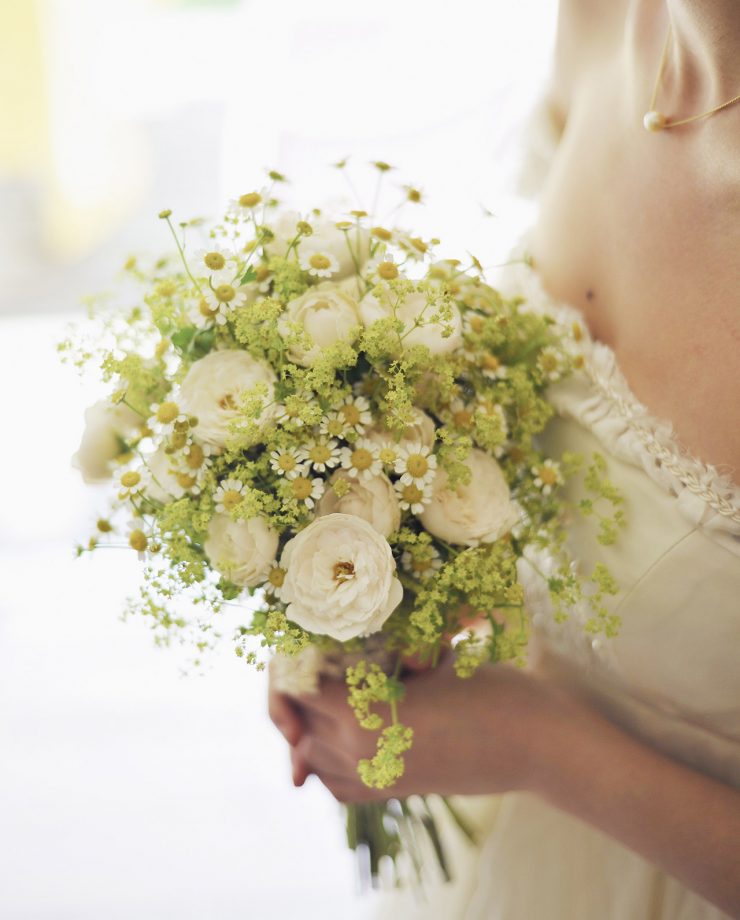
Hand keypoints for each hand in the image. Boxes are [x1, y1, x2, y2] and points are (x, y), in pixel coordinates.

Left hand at [269, 657, 557, 802]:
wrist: (535, 743)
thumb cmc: (488, 688)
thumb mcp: (427, 660)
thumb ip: (375, 657)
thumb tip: (327, 647)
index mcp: (362, 715)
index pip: (295, 686)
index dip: (292, 658)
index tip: (301, 637)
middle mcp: (357, 753)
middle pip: (297, 720)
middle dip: (298, 687)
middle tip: (315, 655)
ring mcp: (373, 778)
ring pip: (310, 752)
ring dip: (310, 720)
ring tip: (330, 686)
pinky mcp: (389, 791)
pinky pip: (335, 780)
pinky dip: (327, 755)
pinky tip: (343, 727)